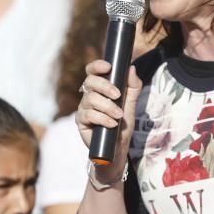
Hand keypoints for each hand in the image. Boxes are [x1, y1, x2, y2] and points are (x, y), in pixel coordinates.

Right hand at [75, 59, 143, 177]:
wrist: (118, 147)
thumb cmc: (122, 125)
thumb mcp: (131, 104)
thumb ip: (133, 87)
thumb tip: (131, 68)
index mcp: (99, 88)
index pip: (92, 71)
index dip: (97, 66)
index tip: (108, 66)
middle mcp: (88, 95)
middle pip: (90, 82)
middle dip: (105, 86)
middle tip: (118, 95)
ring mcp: (83, 108)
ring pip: (90, 99)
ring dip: (107, 106)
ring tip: (118, 116)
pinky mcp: (81, 121)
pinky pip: (88, 114)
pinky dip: (102, 118)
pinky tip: (111, 124)